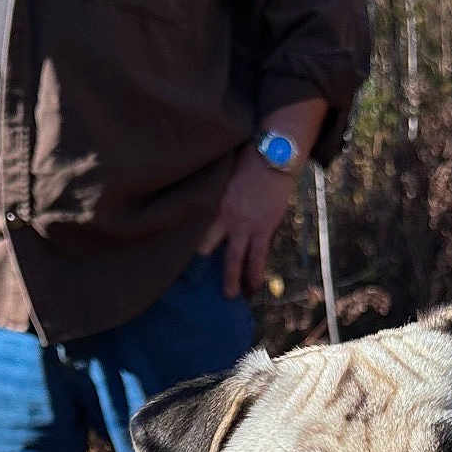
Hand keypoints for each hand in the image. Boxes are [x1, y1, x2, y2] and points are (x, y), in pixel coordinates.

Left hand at [198, 145, 295, 299]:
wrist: (275, 155)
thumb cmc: (250, 158)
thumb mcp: (225, 173)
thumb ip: (217, 190)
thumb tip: (206, 197)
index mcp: (213, 201)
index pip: (194, 227)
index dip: (185, 241)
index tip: (175, 253)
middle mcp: (226, 216)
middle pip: (206, 246)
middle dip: (200, 266)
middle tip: (194, 284)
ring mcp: (245, 225)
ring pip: (234, 259)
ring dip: (232, 279)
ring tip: (230, 296)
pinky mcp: (264, 228)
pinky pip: (258, 257)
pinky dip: (256, 273)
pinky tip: (254, 286)